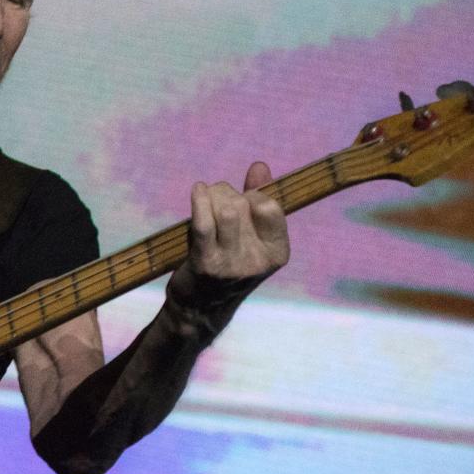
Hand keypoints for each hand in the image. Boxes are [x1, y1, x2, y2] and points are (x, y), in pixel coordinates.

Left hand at [168, 161, 289, 315]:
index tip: (241, 199)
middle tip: (213, 201)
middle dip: (225, 193)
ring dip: (212, 196)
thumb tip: (259, 167)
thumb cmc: (225, 263)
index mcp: (276, 252)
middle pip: (243, 204)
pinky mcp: (206, 265)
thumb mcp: (248, 236)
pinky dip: (200, 201)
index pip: (271, 207)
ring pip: (226, 210)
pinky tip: (197, 190)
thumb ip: (257, 200)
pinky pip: (204, 224)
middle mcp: (258, 260)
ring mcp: (232, 264)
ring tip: (205, 200)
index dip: (253, 195)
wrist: (200, 307)